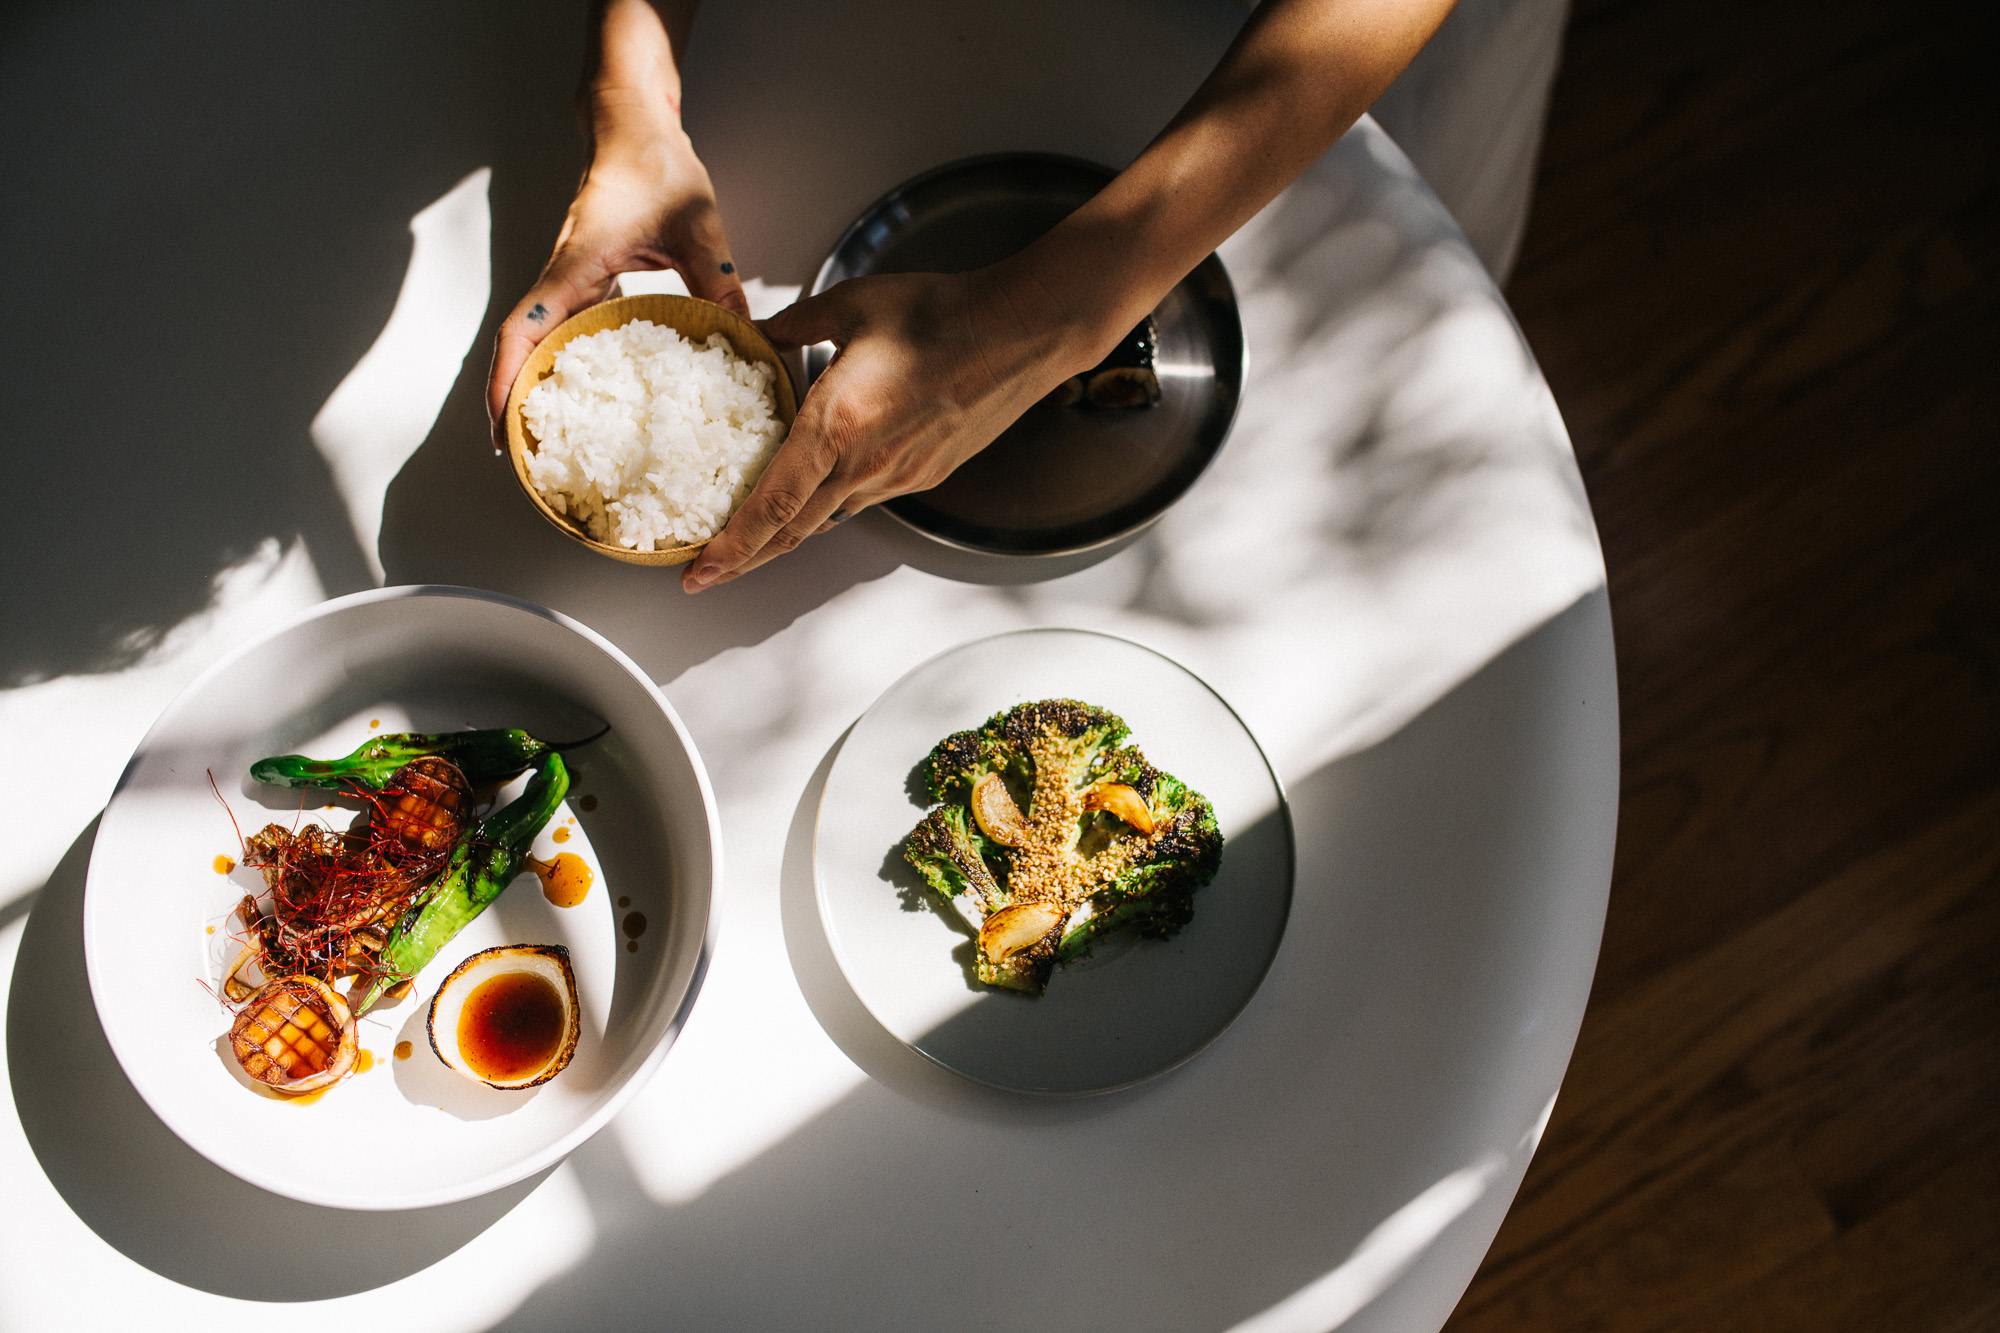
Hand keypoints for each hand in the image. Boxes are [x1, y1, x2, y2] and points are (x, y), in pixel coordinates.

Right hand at [485, 131, 747, 451]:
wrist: (636, 128)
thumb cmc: (656, 165)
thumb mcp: (698, 226)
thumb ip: (719, 280)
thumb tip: (748, 338)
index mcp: (575, 266)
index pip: (524, 330)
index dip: (506, 382)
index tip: (502, 429)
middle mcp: (564, 278)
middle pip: (524, 348)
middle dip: (516, 402)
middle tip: (527, 457)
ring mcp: (573, 280)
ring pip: (542, 341)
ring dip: (539, 385)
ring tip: (552, 439)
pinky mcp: (588, 280)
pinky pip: (571, 328)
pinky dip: (571, 362)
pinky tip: (598, 393)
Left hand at [681, 263, 1097, 590]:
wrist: (1020, 333)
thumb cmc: (944, 313)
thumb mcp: (853, 305)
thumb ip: (796, 324)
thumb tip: (761, 335)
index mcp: (837, 425)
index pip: (773, 503)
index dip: (733, 544)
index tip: (700, 570)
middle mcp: (866, 464)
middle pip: (794, 530)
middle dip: (745, 557)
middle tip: (705, 575)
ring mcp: (899, 476)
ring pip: (828, 518)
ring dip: (786, 534)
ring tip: (751, 541)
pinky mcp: (924, 473)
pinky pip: (863, 499)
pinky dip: (829, 506)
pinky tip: (816, 495)